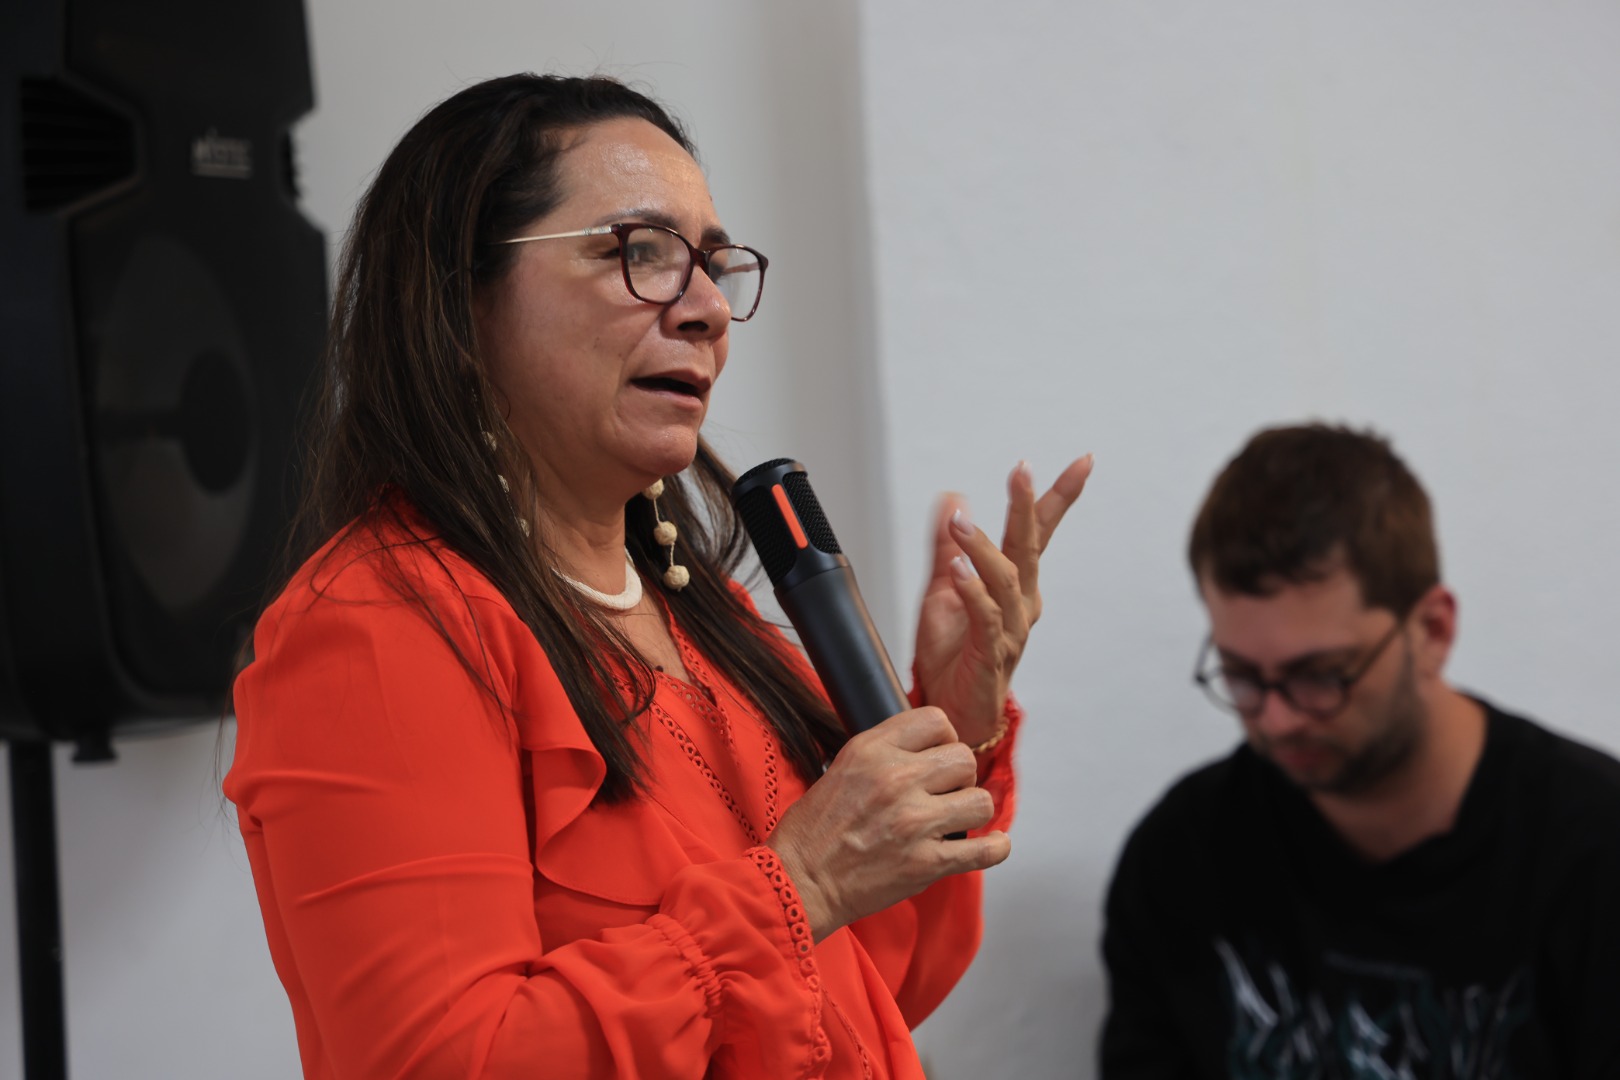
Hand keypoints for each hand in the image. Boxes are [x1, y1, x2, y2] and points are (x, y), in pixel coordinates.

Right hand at [766, 708, 1007, 940]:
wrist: (799, 882)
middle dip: (958, 775)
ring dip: (970, 809)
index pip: (936, 720)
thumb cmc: (813, 830)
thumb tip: (927, 745)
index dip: (943, 738)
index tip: (937, 755)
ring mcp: (914, 823)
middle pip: (964, 758)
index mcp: (871, 751)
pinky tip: (991, 844)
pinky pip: (986, 850)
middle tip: (943, 791)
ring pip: (980, 800)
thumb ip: (884, 751)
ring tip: (954, 818)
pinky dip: (995, 848)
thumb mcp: (841, 767)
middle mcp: (896, 780)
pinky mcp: (926, 864)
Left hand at [913, 456, 1092, 746]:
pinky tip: (958, 571)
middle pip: (1029, 548)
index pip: (1039, 534)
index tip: (1084, 461)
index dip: (1059, 496)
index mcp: (1015, 586)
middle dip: (1027, 507)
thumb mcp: (943, 590)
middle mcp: (1022, 604)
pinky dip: (974, 593)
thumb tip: (954, 497)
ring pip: (1005, 581)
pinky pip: (987, 618)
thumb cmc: (952, 656)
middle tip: (1022, 470)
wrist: (951, 714)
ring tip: (959, 522)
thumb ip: (948, 547)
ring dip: (982, 548)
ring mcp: (1011, 630)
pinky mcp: (993, 654)